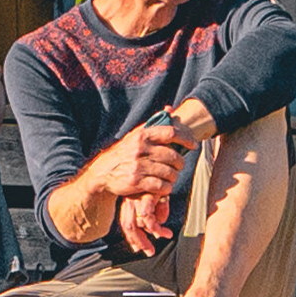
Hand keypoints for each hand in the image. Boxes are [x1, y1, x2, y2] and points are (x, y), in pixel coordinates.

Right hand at [125, 110, 201, 227]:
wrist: (102, 173)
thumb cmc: (124, 153)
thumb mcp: (135, 135)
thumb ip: (153, 123)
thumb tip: (169, 108)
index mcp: (141, 135)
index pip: (170, 133)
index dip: (186, 138)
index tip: (193, 145)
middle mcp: (140, 149)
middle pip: (173, 156)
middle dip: (180, 163)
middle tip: (178, 166)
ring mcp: (138, 166)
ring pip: (169, 173)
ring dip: (173, 177)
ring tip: (170, 177)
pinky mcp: (136, 182)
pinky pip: (161, 186)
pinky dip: (166, 188)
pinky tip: (163, 186)